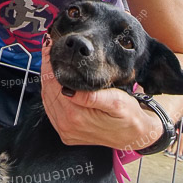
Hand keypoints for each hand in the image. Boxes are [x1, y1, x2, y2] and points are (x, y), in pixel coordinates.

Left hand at [39, 41, 162, 150]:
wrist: (135, 135)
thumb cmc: (129, 115)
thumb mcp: (116, 102)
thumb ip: (92, 97)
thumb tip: (67, 90)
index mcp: (75, 116)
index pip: (54, 84)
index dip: (50, 64)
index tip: (50, 46)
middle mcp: (66, 125)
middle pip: (47, 90)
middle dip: (47, 68)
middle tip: (48, 48)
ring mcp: (65, 130)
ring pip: (47, 99)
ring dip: (47, 79)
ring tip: (50, 59)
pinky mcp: (66, 133)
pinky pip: (52, 109)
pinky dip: (50, 93)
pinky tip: (55, 80)